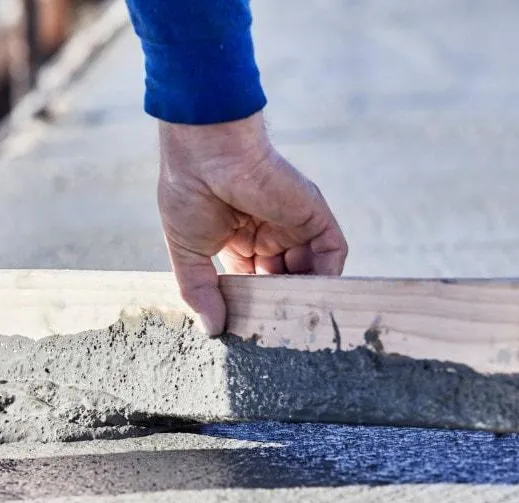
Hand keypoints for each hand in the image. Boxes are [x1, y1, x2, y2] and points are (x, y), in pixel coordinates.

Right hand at [157, 112, 347, 334]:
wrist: (204, 153)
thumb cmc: (187, 192)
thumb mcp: (188, 251)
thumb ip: (200, 291)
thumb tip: (211, 328)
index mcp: (238, 238)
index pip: (253, 282)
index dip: (250, 305)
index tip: (244, 329)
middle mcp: (269, 232)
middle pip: (283, 280)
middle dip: (279, 304)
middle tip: (272, 333)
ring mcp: (293, 223)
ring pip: (310, 270)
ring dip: (304, 296)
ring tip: (292, 322)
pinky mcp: (313, 214)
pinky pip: (331, 252)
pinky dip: (328, 277)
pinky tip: (311, 298)